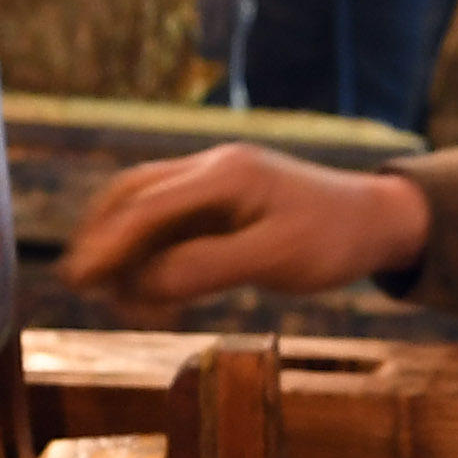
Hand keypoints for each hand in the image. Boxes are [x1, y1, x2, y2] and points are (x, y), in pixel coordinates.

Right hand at [60, 147, 429, 305]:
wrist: (378, 221)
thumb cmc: (333, 240)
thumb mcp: (275, 260)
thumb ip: (207, 268)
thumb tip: (142, 284)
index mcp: (225, 174)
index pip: (147, 205)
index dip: (108, 243)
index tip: (80, 278)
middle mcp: (212, 168)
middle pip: (134, 194)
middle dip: (103, 237)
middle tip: (81, 283)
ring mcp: (216, 182)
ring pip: (147, 205)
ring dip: (122, 243)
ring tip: (108, 289)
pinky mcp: (222, 201)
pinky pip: (170, 220)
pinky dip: (148, 249)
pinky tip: (143, 282)